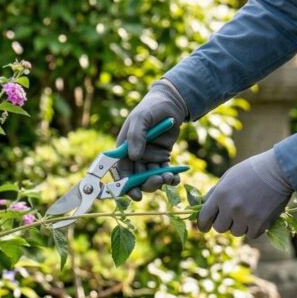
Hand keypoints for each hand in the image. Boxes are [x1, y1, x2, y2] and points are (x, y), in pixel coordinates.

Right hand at [114, 79, 186, 200]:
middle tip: (158, 181)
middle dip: (146, 184)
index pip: (120, 170)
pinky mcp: (162, 158)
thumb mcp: (141, 118)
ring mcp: (148, 158)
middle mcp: (134, 156)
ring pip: (150, 177)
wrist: (171, 104)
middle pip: (136, 178)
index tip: (135, 194)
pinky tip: (176, 178)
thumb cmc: (151, 108)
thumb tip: (134, 156)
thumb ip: (136, 135)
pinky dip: (170, 177)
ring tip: (170, 177)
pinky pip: (164, 172)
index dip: (125, 185)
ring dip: (159, 181)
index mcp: (124, 148)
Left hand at [196, 149, 293, 238]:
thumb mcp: (229, 176)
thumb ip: (216, 192)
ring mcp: (245, 216)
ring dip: (240, 225)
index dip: (203, 224)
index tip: (204, 227)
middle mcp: (230, 207)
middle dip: (224, 223)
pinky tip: (258, 216)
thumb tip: (203, 206)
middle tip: (233, 215)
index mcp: (220, 194)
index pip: (204, 217)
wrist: (279, 170)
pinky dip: (254, 228)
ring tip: (249, 212)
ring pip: (236, 232)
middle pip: (219, 228)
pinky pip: (251, 234)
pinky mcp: (260, 223)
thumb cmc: (252, 171)